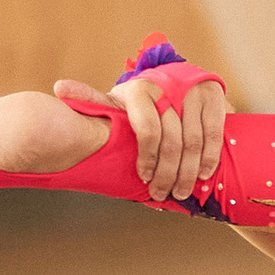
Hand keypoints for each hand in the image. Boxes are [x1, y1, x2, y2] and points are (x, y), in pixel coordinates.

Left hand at [55, 70, 227, 201]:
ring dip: (190, 171)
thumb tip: (59, 88)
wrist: (173, 79)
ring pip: (195, 140)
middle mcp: (169, 86)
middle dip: (169, 172)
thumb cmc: (138, 102)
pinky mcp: (215, 95)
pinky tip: (204, 174)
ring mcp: (194, 90)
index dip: (148, 159)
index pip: (147, 130)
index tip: (144, 178)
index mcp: (139, 89)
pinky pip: (215, 132)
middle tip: (164, 194)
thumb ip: (90, 99)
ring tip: (182, 191)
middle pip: (173, 139)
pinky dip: (211, 156)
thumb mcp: (114, 101)